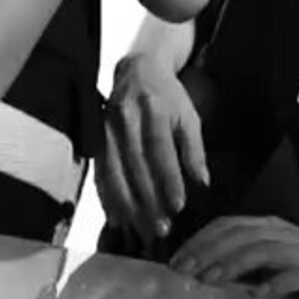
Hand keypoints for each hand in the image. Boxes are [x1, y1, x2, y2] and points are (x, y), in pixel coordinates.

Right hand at [99, 53, 208, 243]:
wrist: (136, 68)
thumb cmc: (168, 96)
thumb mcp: (188, 114)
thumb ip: (194, 148)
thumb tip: (203, 182)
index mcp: (153, 107)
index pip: (159, 146)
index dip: (168, 177)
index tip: (178, 206)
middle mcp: (126, 116)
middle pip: (135, 163)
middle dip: (147, 199)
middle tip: (160, 228)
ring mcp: (106, 127)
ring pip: (114, 171)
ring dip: (127, 204)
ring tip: (140, 230)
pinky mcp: (96, 137)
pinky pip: (100, 171)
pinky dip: (107, 197)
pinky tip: (117, 218)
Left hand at [170, 214, 298, 298]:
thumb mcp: (279, 258)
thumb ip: (251, 260)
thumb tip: (211, 272)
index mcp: (270, 228)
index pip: (227, 225)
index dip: (200, 239)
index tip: (177, 259)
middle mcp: (281, 233)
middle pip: (237, 235)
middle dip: (206, 251)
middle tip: (182, 270)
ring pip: (259, 250)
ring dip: (231, 264)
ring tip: (209, 280)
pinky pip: (293, 275)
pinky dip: (273, 283)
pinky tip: (257, 295)